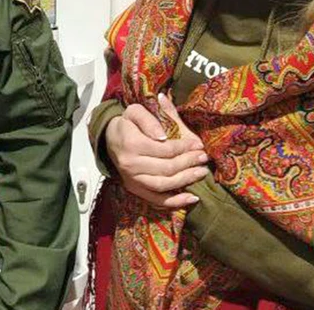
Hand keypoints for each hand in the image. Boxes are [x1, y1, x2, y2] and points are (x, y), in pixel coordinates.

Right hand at [104, 94, 210, 208]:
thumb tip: (163, 136)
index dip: (184, 148)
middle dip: (188, 163)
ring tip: (201, 173)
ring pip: (163, 185)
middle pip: (166, 168)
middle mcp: (130, 165)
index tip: (199, 145)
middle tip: (203, 158)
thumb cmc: (127, 123)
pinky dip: (174, 202)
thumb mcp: (135, 111)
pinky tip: (191, 198)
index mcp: (132, 144)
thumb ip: (150, 120)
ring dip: (185, 180)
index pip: (165, 149)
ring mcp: (132, 179)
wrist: (109, 138)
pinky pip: (156, 200)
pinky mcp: (135, 189)